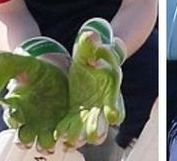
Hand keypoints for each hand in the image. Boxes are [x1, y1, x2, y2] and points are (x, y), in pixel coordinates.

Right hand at [0, 37, 69, 152]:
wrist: (56, 72)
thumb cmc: (35, 70)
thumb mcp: (24, 63)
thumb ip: (9, 62)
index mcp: (16, 106)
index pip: (11, 116)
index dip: (13, 118)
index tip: (18, 117)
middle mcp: (28, 120)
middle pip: (24, 135)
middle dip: (25, 139)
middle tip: (30, 140)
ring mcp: (44, 124)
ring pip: (41, 140)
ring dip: (44, 144)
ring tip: (49, 146)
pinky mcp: (60, 124)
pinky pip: (60, 136)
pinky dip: (62, 139)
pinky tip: (67, 141)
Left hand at [55, 18, 125, 148]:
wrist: (87, 59)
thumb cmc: (93, 52)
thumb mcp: (91, 46)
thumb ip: (92, 43)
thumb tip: (93, 36)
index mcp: (111, 84)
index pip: (117, 100)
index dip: (115, 108)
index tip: (113, 116)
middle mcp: (104, 100)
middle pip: (103, 119)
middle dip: (98, 127)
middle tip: (93, 136)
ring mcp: (90, 108)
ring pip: (88, 126)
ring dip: (82, 133)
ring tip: (74, 140)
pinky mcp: (77, 112)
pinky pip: (73, 124)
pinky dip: (67, 131)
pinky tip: (60, 137)